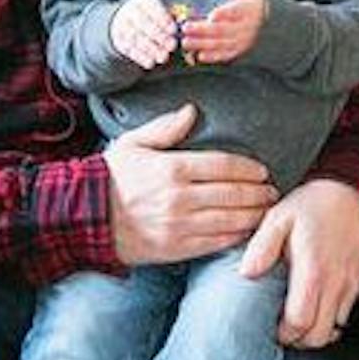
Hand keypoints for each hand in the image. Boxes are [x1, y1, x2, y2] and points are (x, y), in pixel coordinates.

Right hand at [104, 105, 277, 264]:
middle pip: (233, 193)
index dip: (249, 169)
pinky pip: (215, 243)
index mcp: (172, 168)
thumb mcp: (132, 144)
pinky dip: (236, 237)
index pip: (224, 165)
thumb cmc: (111, 177)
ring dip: (254, 215)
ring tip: (267, 211)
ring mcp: (179, 225)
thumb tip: (192, 111)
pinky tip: (247, 231)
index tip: (262, 171)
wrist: (85, 219)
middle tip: (273, 191)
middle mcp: (179, 197)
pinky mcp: (175, 249)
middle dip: (259, 193)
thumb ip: (165, 128)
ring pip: (230, 219)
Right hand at [110, 0, 177, 68]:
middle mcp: (130, 12)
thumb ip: (173, 16)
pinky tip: (150, 63)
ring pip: (137, 38)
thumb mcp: (160, 11)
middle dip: (159, 36)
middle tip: (172, 46)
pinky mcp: (118, 40)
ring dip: (151, 49)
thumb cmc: (152, 16)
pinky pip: (129, 49)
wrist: (125, 19)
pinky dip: (140, 57)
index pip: (153, 9)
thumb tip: (186, 21)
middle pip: (144, 24)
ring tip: (163, 57)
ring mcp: (122, 26)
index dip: (163, 20)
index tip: (173, 30)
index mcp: (143, 2)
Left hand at [179, 0, 266, 63]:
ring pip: (221, 44)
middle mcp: (245, 28)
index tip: (211, 16)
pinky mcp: (238, 51)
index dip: (224, 14)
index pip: (235, 12)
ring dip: (202, 44)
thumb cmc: (253, 5)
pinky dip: (212, 57)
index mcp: (247, 11)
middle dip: (203, 30)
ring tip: (186, 42)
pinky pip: (225, 55)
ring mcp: (242, 41)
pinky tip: (200, 56)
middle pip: (223, 30)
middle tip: (186, 28)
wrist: (270, 25)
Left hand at [240, 179, 358, 347]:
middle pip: (319, 336)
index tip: (271, 326)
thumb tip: (247, 273)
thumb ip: (262, 247)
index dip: (283, 333)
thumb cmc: (314, 204)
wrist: (352, 191)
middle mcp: (336, 282)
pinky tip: (315, 305)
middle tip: (282, 329)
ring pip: (334, 329)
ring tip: (297, 317)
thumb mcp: (280, 216)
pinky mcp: (358, 282)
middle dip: (298, 340)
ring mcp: (350, 284)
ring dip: (314, 330)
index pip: (300, 322)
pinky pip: (345, 314)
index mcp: (313, 270)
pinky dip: (329, 318)